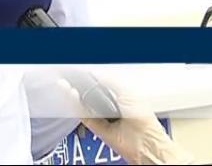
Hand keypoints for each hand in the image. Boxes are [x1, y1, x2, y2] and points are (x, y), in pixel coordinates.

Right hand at [61, 74, 194, 164]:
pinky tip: (72, 96)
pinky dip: (76, 106)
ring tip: (66, 84)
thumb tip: (95, 72)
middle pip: (89, 91)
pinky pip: (83, 115)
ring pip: (84, 103)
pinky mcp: (97, 127)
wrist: (145, 142)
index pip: (100, 81)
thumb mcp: (127, 91)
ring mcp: (103, 116)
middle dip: (79, 84)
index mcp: (120, 94)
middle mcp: (110, 105)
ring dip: (74, 94)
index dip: (89, 75)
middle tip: (70, 76)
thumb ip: (109, 80)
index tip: (79, 69)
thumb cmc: (144, 119)